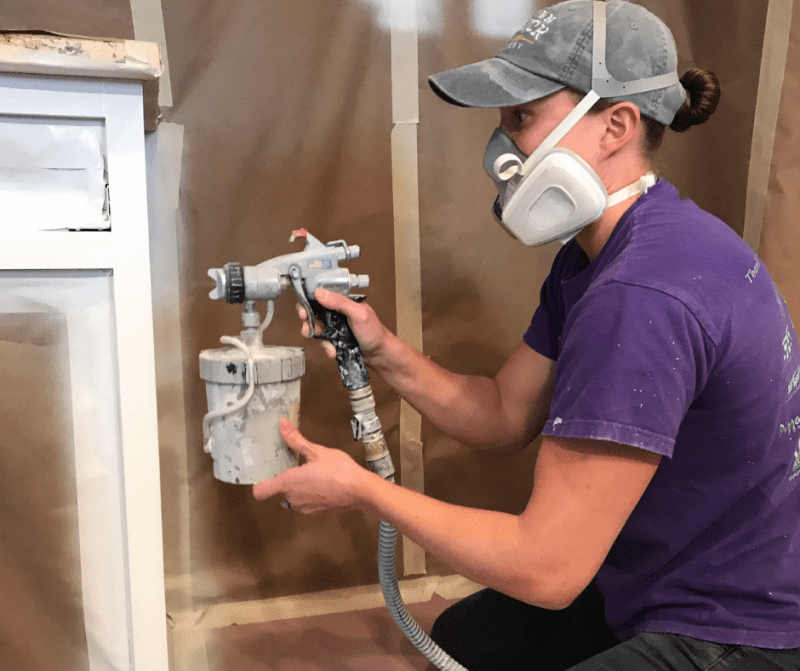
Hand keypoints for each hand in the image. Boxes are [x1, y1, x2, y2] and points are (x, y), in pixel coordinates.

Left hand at [252, 418, 368, 512]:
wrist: (360, 491)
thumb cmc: (338, 469)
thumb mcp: (317, 451)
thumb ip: (296, 440)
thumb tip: (281, 423)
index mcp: (288, 483)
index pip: (260, 491)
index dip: (261, 482)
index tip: (269, 471)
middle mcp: (292, 500)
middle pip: (279, 491)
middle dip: (286, 480)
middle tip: (297, 465)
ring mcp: (304, 509)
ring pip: (293, 498)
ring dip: (298, 488)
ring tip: (313, 474)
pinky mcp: (316, 513)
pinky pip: (306, 503)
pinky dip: (310, 494)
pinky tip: (324, 484)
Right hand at [297, 288, 389, 364]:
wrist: (378, 354)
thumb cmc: (374, 332)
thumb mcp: (358, 313)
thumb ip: (340, 302)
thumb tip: (320, 293)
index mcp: (343, 301)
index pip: (323, 295)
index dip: (309, 300)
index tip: (304, 307)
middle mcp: (337, 312)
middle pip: (314, 310)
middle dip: (307, 317)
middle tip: (305, 323)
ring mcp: (335, 325)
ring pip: (316, 326)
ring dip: (314, 333)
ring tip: (318, 338)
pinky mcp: (334, 338)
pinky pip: (322, 340)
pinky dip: (325, 346)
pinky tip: (332, 350)